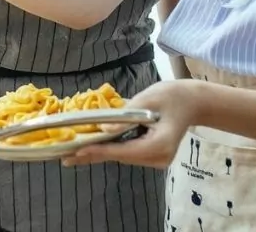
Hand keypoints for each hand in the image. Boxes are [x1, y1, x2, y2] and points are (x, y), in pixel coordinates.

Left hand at [64, 79, 204, 168]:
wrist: (192, 102)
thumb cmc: (172, 96)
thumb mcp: (148, 100)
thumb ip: (126, 115)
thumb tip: (103, 127)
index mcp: (161, 145)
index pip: (124, 151)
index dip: (99, 150)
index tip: (78, 151)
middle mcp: (159, 157)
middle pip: (121, 157)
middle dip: (93, 155)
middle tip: (64, 157)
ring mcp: (157, 160)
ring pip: (123, 157)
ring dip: (99, 154)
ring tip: (71, 154)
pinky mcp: (154, 157)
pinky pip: (128, 153)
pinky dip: (110, 150)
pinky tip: (90, 149)